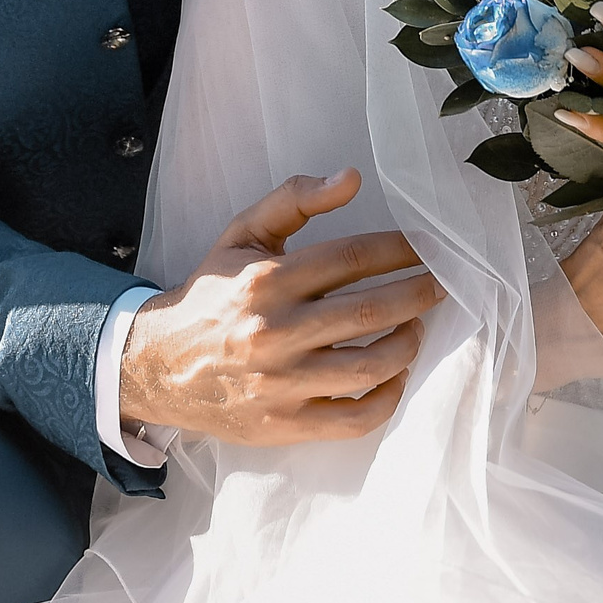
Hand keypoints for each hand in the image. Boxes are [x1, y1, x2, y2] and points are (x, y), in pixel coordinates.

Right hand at [118, 168, 444, 444]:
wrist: (158, 365)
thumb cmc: (213, 294)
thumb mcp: (241, 234)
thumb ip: (294, 198)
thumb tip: (352, 178)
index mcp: (267, 278)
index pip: (352, 257)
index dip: (402, 250)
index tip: (432, 246)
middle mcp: (275, 330)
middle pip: (371, 309)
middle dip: (421, 293)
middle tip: (444, 283)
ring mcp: (281, 382)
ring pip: (371, 365)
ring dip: (409, 342)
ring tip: (417, 326)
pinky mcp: (286, 424)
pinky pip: (355, 418)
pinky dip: (388, 397)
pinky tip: (396, 374)